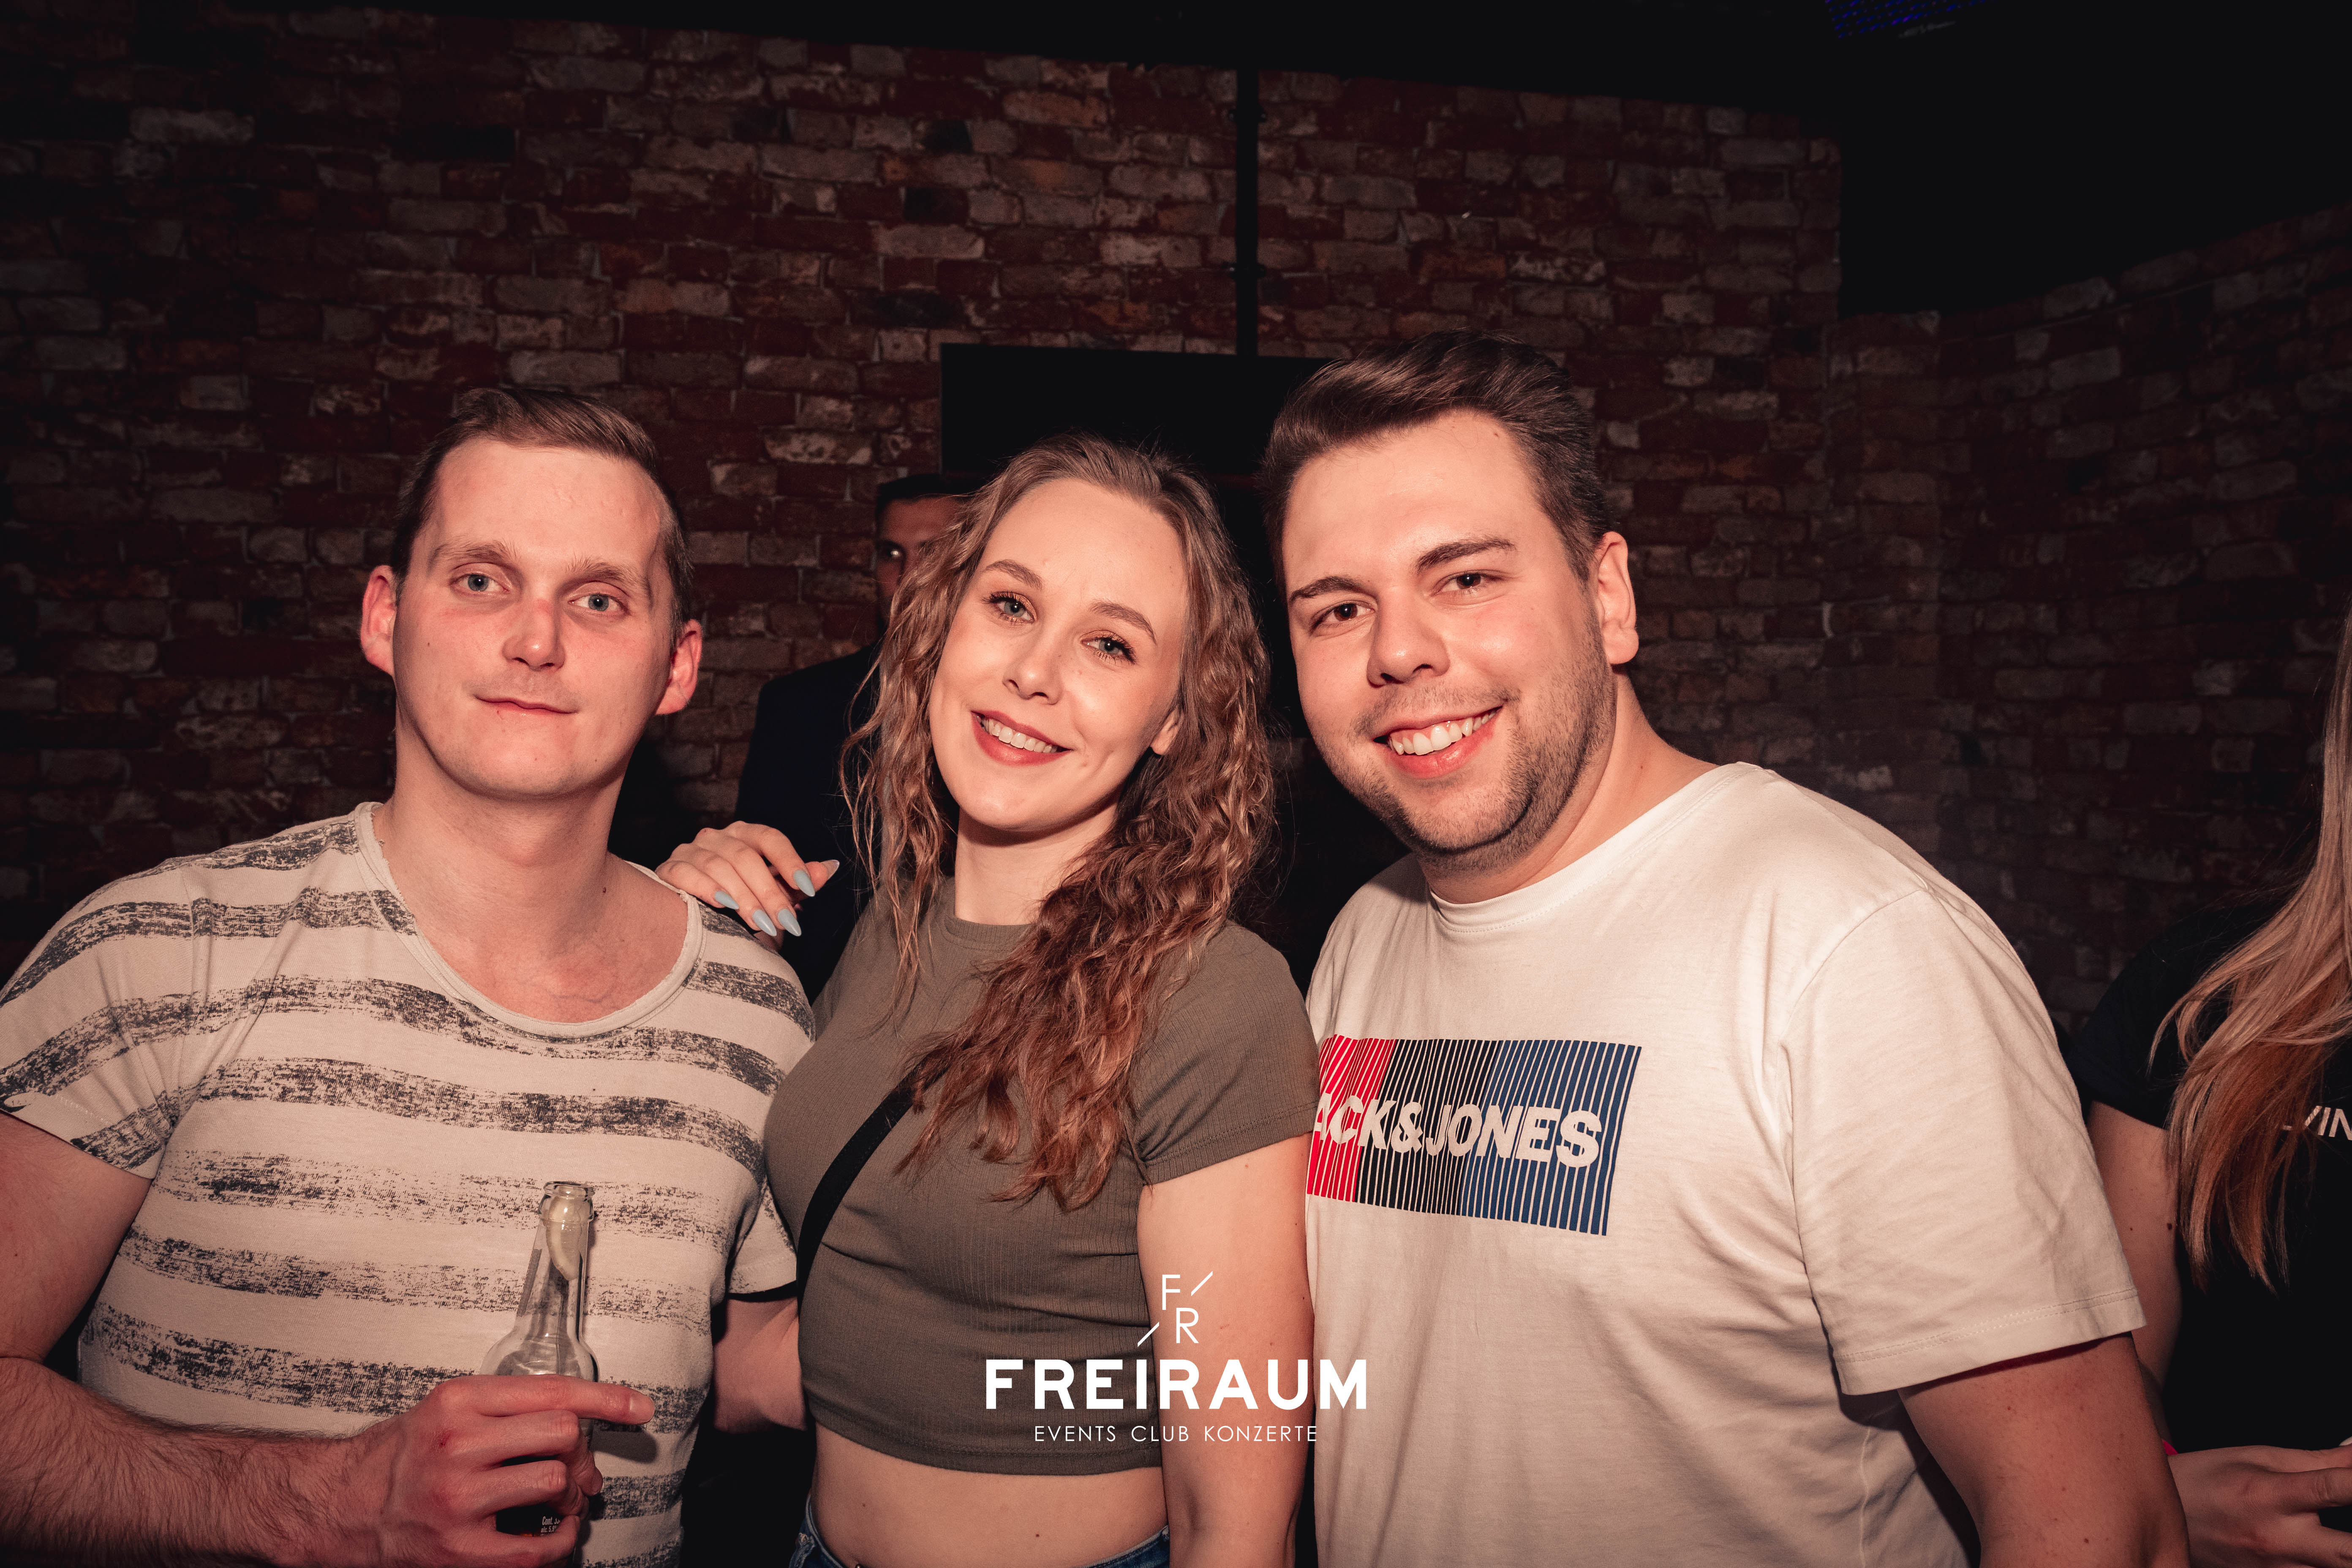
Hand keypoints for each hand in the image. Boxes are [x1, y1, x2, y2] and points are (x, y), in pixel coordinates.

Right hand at [312, 1375, 653, 1566]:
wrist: (342, 1507)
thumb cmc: (400, 1458)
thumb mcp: (449, 1409)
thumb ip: (509, 1408)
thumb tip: (581, 1428)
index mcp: (458, 1403)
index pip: (552, 1391)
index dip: (606, 1399)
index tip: (638, 1407)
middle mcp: (457, 1446)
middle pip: (562, 1434)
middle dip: (580, 1453)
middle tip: (576, 1469)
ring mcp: (458, 1499)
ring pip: (555, 1483)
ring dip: (570, 1497)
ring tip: (560, 1503)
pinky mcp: (459, 1550)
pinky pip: (539, 1548)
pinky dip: (559, 1543)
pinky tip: (551, 1535)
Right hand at [657, 822, 842, 950]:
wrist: (695, 923)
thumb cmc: (740, 904)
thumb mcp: (773, 894)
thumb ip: (797, 882)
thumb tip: (829, 868)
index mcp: (745, 835)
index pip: (770, 839)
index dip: (790, 861)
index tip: (809, 888)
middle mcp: (717, 836)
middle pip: (746, 857)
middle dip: (769, 892)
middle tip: (785, 922)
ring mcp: (690, 850)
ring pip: (719, 866)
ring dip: (743, 897)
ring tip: (761, 923)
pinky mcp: (669, 869)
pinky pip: (686, 874)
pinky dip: (705, 888)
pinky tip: (721, 905)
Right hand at [2173, 1444, 2351, 1566]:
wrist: (2160, 1516)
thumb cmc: (2208, 1478)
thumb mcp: (2259, 1457)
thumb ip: (2318, 1460)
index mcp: (2269, 1495)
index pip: (2335, 1487)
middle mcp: (2276, 1539)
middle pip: (2348, 1553)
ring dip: (2345, 1554)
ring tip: (2344, 1540)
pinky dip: (2325, 1565)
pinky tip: (2329, 1552)